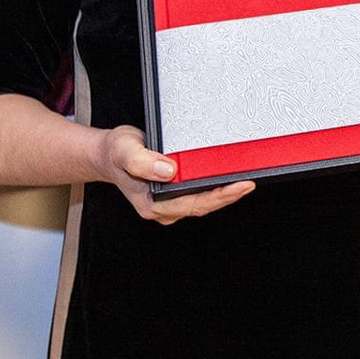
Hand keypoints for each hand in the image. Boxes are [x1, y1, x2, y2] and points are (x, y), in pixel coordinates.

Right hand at [96, 125, 253, 224]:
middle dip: (229, 196)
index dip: (219, 196)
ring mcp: (169, 204)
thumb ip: (142, 161)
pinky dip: (215, 187)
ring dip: (225, 193)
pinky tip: (229, 178)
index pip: (193, 204)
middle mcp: (162, 208)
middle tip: (251, 181)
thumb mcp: (123, 150)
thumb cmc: (116, 152)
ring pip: (203, 202)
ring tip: (246, 180)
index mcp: (152, 204)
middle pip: (203, 205)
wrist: (108, 155)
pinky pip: (198, 194)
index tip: (240, 185)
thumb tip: (168, 171)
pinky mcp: (173, 195)